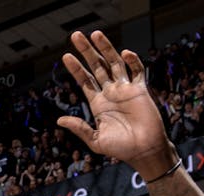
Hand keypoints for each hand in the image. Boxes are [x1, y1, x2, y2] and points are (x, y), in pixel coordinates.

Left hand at [56, 31, 177, 180]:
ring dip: (105, 48)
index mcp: (98, 104)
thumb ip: (80, 128)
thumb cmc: (121, 149)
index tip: (65, 56)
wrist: (144, 152)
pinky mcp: (140, 90)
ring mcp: (125, 89)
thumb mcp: (96, 140)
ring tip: (94, 34)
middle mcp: (110, 93)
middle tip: (75, 36)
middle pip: (97, 66)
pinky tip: (124, 53)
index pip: (85, 81)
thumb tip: (60, 121)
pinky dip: (131, 60)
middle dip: (86, 51)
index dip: (76, 68)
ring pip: (114, 63)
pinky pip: (137, 70)